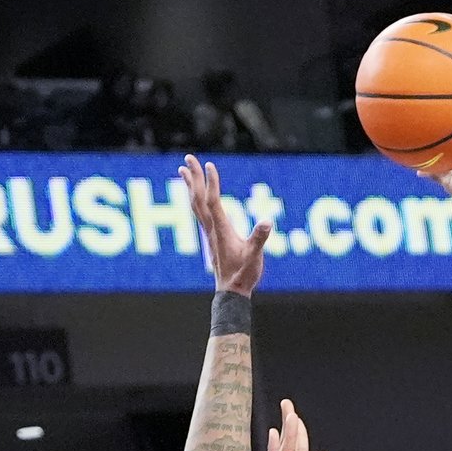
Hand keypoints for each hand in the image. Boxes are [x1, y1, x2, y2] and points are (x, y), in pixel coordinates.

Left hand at [179, 154, 269, 294]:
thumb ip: (259, 239)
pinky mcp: (211, 237)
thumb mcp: (254, 257)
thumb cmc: (243, 275)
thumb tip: (268, 222)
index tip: (209, 165)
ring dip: (190, 185)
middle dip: (193, 177)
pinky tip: (195, 194)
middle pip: (198, 198)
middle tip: (188, 157)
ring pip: (195, 204)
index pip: (213, 201)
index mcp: (221, 230)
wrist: (231, 293)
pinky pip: (199, 212)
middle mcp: (211, 229)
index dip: (211, 183)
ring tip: (183, 169)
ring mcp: (209, 232)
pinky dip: (195, 198)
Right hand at [262, 398, 327, 450]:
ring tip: (287, 415)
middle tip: (288, 405)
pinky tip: (276, 436)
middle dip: (290, 424)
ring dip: (285, 432)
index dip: (300, 432)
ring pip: (283, 450)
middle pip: (291, 444)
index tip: (297, 416)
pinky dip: (274, 450)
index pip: (302, 449)